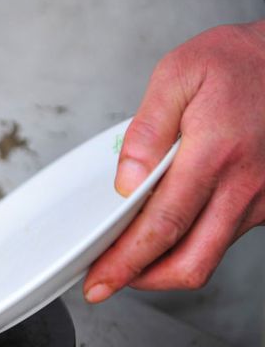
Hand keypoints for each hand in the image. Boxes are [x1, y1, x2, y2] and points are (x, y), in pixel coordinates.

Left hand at [84, 21, 264, 302]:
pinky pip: (222, 241)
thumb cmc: (238, 64)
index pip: (163, 226)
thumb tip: (126, 182)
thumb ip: (147, 131)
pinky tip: (163, 237)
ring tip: (127, 259)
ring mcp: (259, 199)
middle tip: (106, 282)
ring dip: (163, 268)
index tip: (99, 280)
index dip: (126, 262)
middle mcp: (242, 186)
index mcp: (215, 155)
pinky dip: (188, 249)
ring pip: (207, 257)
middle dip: (142, 281)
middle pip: (189, 262)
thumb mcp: (179, 75)